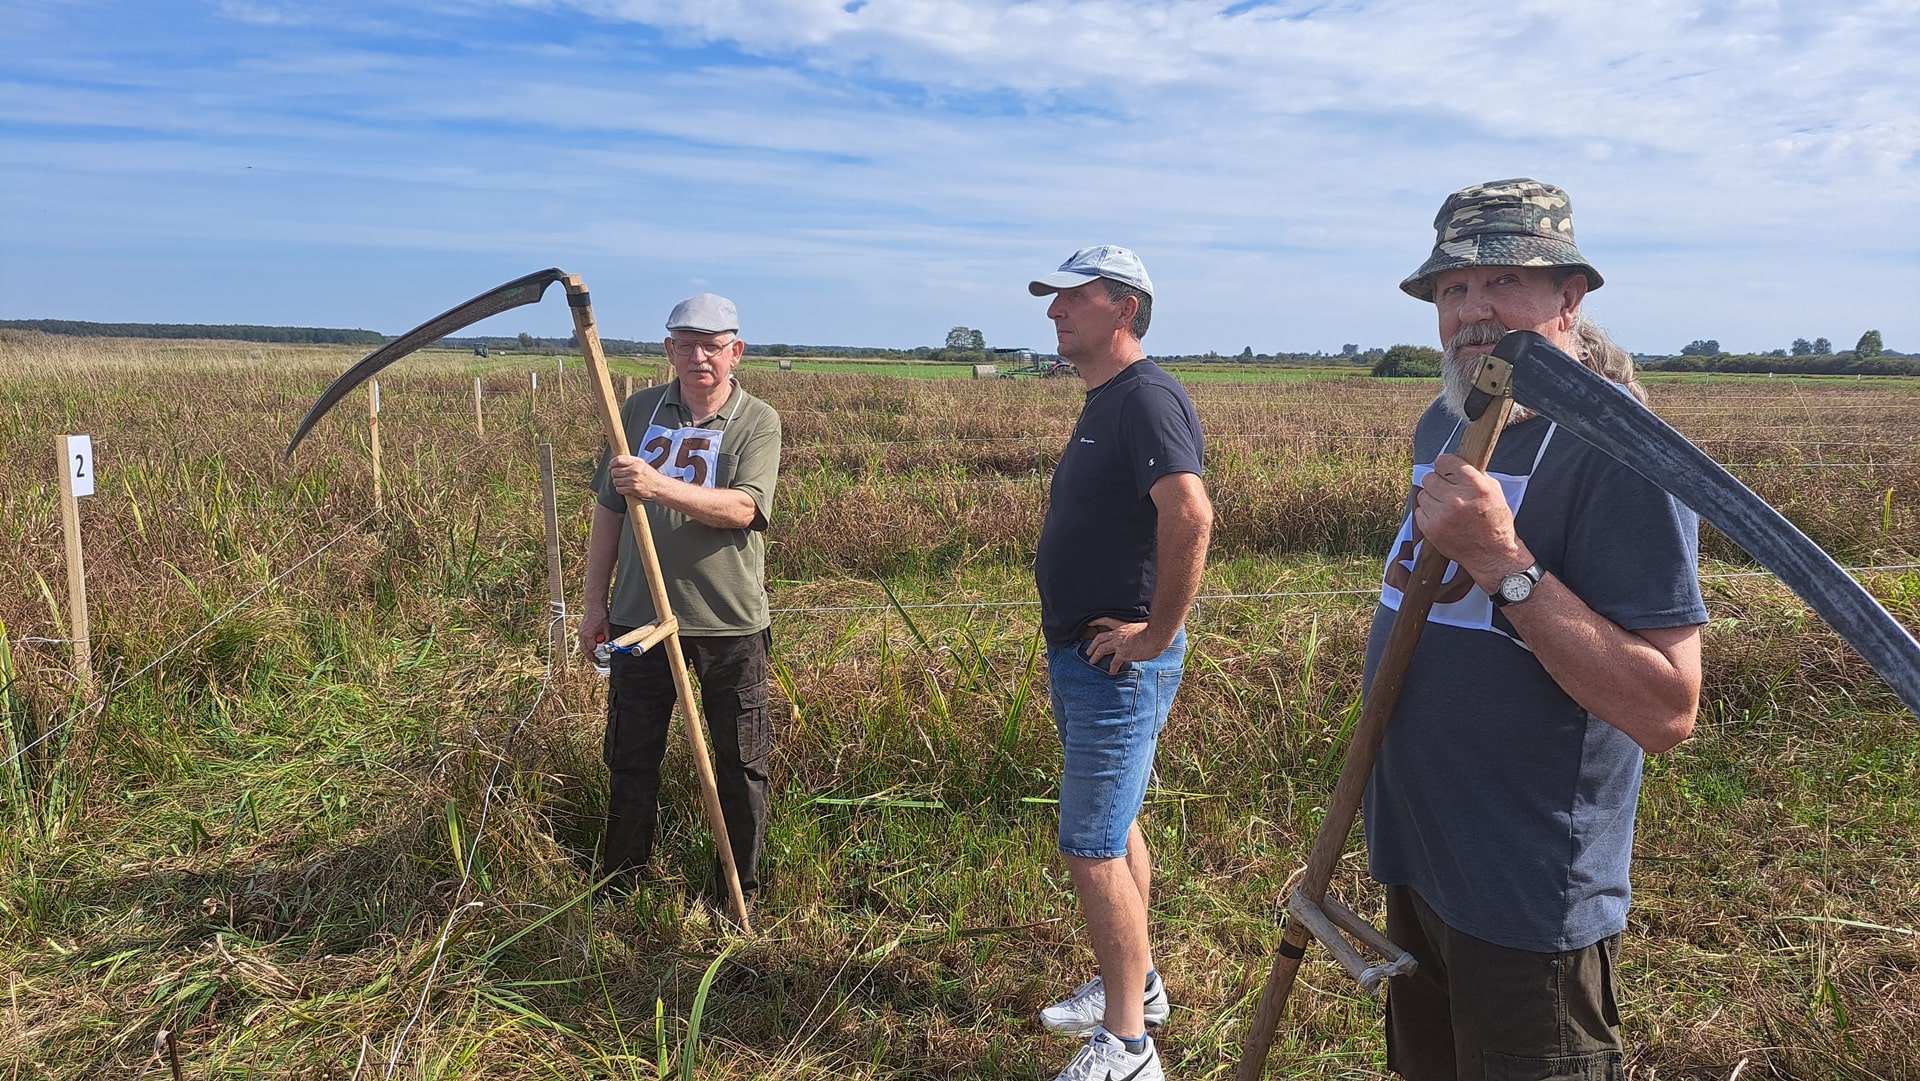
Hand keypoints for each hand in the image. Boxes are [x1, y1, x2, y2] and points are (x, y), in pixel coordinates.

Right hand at [578, 607, 609, 659]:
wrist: (594, 605)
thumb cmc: (600, 615)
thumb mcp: (606, 628)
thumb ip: (606, 639)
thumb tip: (608, 646)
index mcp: (588, 635)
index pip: (591, 650)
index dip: (596, 656)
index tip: (599, 660)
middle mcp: (582, 635)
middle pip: (584, 650)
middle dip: (590, 656)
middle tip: (596, 660)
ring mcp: (580, 632)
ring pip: (583, 645)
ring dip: (588, 650)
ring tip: (594, 654)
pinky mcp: (581, 629)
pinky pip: (583, 640)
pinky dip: (587, 643)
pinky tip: (593, 644)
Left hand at [608, 453, 663, 500]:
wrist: (659, 486)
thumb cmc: (649, 474)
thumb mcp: (641, 463)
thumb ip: (629, 461)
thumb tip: (614, 461)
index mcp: (636, 462)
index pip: (618, 460)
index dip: (611, 464)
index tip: (610, 467)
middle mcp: (635, 470)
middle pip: (614, 471)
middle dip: (614, 474)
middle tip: (619, 475)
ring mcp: (633, 480)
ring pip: (615, 481)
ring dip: (617, 482)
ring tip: (624, 482)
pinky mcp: (633, 489)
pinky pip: (619, 489)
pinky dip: (620, 489)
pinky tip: (626, 487)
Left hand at [1084, 618, 1168, 674]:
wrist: (1157, 635)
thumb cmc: (1155, 631)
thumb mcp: (1142, 627)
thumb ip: (1136, 632)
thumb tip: (1140, 637)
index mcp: (1122, 626)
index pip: (1106, 621)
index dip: (1096, 622)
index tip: (1089, 623)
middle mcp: (1118, 634)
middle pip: (1099, 638)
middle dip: (1092, 645)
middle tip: (1088, 651)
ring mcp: (1119, 644)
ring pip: (1101, 649)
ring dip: (1095, 656)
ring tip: (1092, 661)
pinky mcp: (1123, 653)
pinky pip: (1114, 662)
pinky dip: (1112, 668)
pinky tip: (1112, 672)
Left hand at [1413, 453, 1530, 588]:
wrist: (1492, 555)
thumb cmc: (1495, 522)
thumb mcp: (1494, 491)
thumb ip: (1474, 475)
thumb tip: (1454, 465)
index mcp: (1475, 486)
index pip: (1445, 461)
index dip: (1445, 466)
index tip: (1446, 470)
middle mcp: (1457, 499)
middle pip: (1429, 477)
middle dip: (1437, 482)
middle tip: (1447, 491)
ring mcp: (1442, 515)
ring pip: (1422, 494)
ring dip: (1432, 499)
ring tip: (1446, 507)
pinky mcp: (1431, 529)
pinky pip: (1418, 511)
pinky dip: (1427, 514)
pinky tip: (1442, 519)